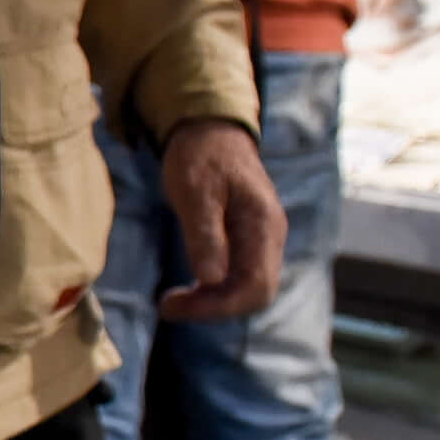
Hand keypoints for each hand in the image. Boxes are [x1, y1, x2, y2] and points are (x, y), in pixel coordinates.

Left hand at [156, 117, 285, 321]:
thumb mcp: (195, 191)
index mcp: (264, 226)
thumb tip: (211, 280)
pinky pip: (240, 277)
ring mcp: (262, 240)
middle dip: (214, 308)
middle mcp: (270, 238)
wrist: (210, 131)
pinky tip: (189, 289)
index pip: (256, 287)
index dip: (218, 306)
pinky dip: (215, 290)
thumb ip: (205, 234)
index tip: (175, 306)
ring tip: (173, 300)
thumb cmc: (200, 156)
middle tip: (169, 306)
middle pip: (256, 294)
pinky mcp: (248, 241)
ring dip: (213, 302)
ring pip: (248, 289)